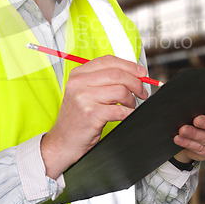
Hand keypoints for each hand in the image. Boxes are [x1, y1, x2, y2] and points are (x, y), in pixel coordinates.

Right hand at [41, 55, 148, 178]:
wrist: (62, 142)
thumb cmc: (77, 118)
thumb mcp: (84, 92)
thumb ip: (103, 80)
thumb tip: (133, 73)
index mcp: (78, 74)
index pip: (108, 61)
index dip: (129, 65)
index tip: (141, 72)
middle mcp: (79, 83)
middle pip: (118, 74)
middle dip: (136, 83)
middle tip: (142, 92)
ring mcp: (84, 98)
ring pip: (121, 90)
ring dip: (131, 100)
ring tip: (129, 106)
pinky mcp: (91, 114)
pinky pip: (120, 110)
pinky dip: (129, 113)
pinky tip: (127, 115)